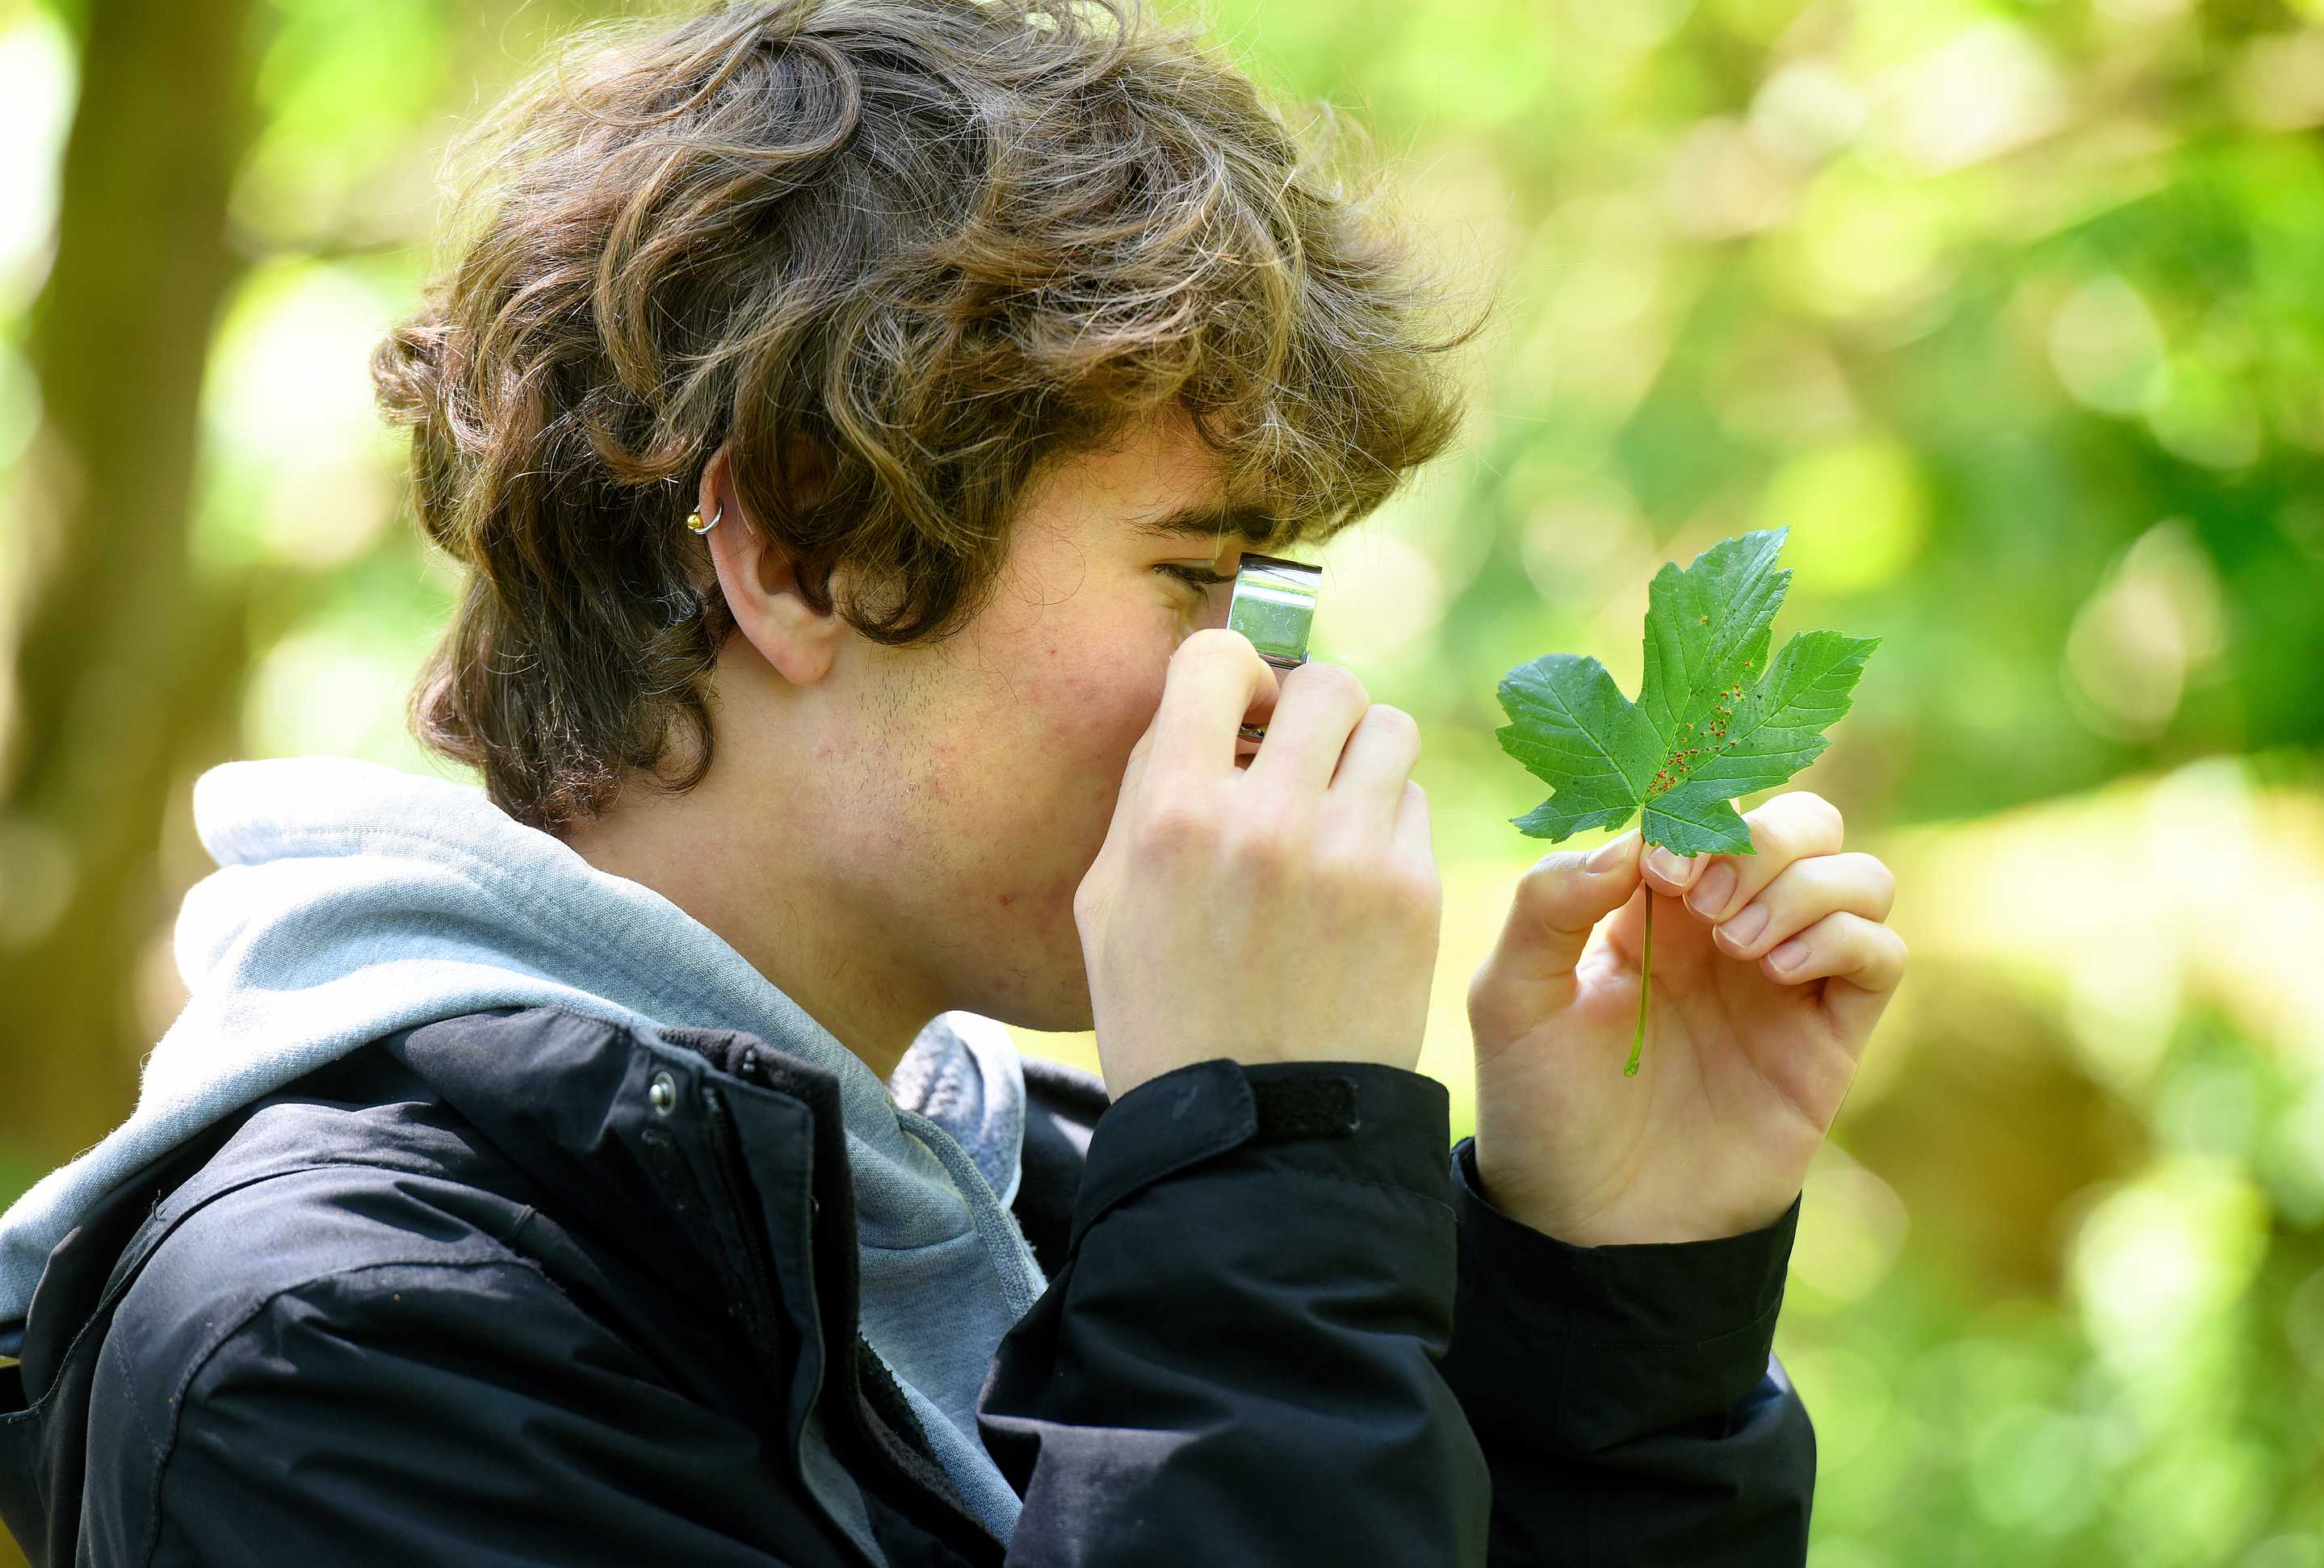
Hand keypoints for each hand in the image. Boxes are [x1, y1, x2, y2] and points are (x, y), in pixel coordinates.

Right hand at [1075, 628, 1440, 1102]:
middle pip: (1325, 683)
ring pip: (1389, 730)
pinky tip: (1356, 877)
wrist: (1255, 1135)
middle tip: (1296, 756)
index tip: (1239, 712)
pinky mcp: (1413, 893)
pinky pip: (1414, 804)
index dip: (1233, 672)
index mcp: (1176, 815)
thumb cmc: (1164, 1017)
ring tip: (1334, 806)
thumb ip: (1149, 790)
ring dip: (1361, 754)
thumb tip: (1199, 707)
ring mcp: (1352, 854)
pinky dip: (1387, 822)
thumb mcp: (1107, 902)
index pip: (1217, 659)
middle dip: (1309, 709)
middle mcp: (1269, 820)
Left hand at [1462, 791, 1905, 1245]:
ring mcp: (1786, 980)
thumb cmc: (1541, 1106)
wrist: (1587, 1221)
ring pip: (1857, 877)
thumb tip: (1630, 843)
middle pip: (1804, 822)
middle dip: (1764, 838)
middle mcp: (1728, 929)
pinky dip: (1847, 938)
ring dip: (1806, 885)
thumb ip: (1548, 905)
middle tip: (1706, 903)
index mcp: (1652, 902)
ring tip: (1739, 944)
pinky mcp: (1828, 1039)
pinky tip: (1780, 970)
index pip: (1711, 807)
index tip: (1658, 868)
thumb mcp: (1510, 997)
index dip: (1697, 814)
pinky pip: (1884, 954)